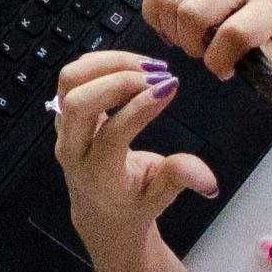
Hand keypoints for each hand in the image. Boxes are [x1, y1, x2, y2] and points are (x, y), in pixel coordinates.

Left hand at [54, 49, 218, 246]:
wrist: (100, 209)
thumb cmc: (132, 201)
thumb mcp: (161, 197)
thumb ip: (179, 180)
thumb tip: (209, 181)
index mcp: (98, 175)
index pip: (112, 134)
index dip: (141, 107)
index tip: (170, 87)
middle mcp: (72, 149)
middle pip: (78, 102)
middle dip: (120, 80)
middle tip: (159, 75)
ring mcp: (63, 127)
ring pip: (70, 80)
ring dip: (109, 64)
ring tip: (148, 66)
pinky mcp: (65, 111)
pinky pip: (74, 76)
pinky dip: (103, 62)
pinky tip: (134, 66)